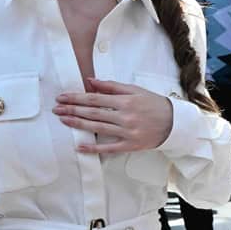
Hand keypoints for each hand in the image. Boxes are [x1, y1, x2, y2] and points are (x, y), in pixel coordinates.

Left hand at [53, 79, 172, 154]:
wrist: (174, 123)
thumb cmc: (154, 104)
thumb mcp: (135, 90)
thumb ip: (112, 86)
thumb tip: (90, 81)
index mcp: (125, 101)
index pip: (95, 98)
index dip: (77, 97)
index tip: (62, 97)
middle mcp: (125, 116)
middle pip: (93, 113)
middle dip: (72, 109)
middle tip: (56, 108)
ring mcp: (127, 132)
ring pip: (98, 128)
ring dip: (78, 124)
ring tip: (63, 120)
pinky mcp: (130, 145)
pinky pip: (109, 148)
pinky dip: (94, 148)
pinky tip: (80, 146)